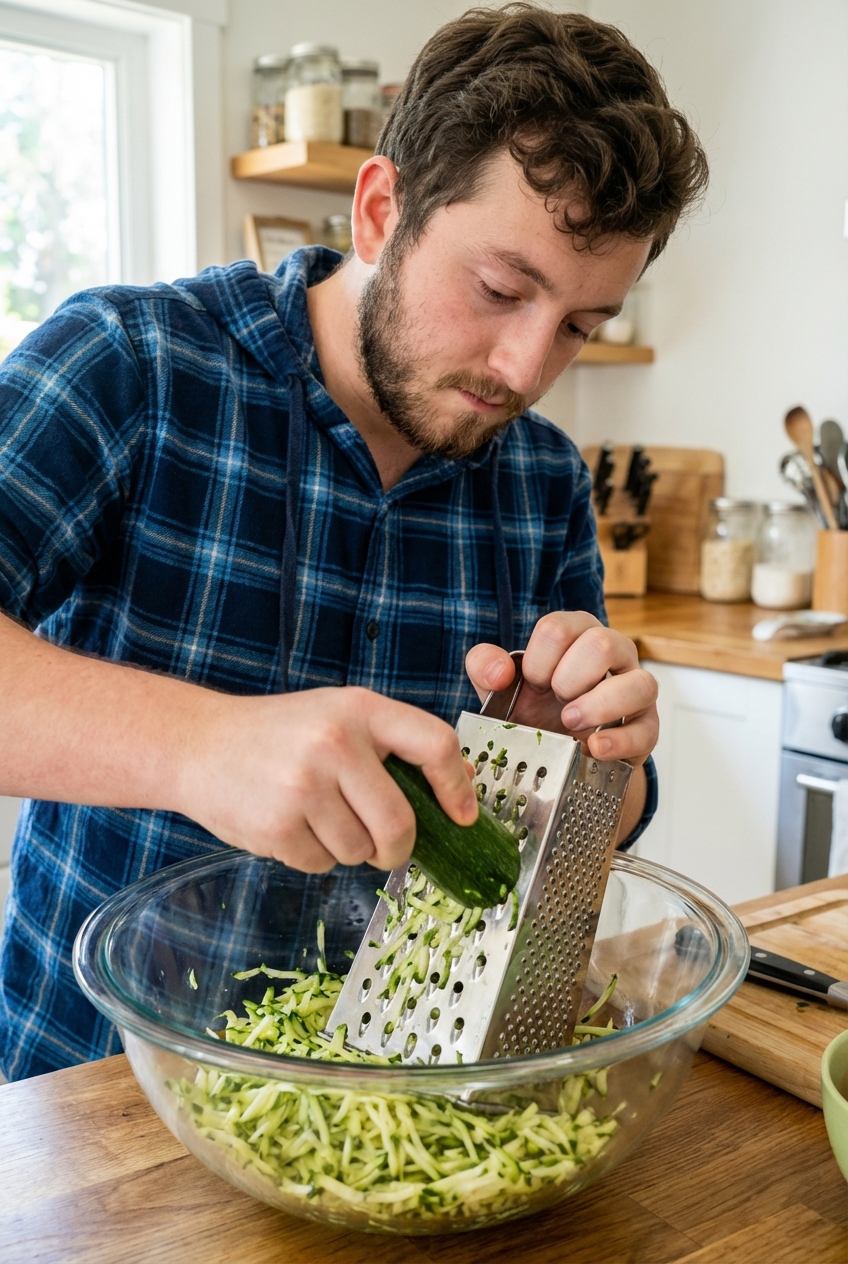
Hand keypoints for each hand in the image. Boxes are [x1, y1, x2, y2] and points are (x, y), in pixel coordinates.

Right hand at [180, 686, 477, 873]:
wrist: (197, 744)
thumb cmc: (279, 734)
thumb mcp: (339, 717)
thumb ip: (394, 745)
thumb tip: (459, 786)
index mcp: (360, 708)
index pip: (435, 744)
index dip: (457, 788)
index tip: (462, 816)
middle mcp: (335, 742)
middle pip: (400, 824)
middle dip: (396, 847)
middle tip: (382, 845)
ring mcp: (303, 785)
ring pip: (360, 851)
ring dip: (348, 850)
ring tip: (317, 818)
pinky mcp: (276, 825)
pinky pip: (321, 864)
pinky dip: (313, 857)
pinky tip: (290, 825)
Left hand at [465, 611, 658, 765]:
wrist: (558, 753)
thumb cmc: (534, 708)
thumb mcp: (501, 687)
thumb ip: (485, 666)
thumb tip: (500, 672)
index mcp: (577, 633)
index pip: (559, 628)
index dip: (538, 662)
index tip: (532, 685)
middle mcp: (614, 652)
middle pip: (602, 644)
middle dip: (569, 678)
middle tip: (555, 702)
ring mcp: (636, 689)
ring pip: (640, 682)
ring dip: (599, 705)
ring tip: (571, 723)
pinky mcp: (647, 727)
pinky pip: (646, 730)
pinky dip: (618, 741)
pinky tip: (593, 749)